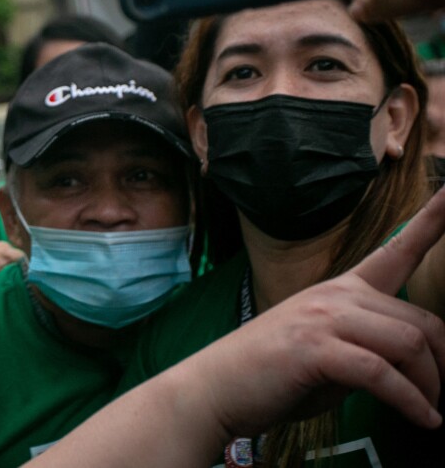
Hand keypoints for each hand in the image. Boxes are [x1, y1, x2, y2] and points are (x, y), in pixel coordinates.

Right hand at [27, 190, 444, 467]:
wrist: (215, 387)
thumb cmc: (269, 373)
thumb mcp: (324, 351)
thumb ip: (364, 347)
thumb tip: (407, 369)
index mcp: (339, 290)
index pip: (395, 250)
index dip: (434, 220)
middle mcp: (335, 295)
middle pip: (421, 322)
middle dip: (442, 366)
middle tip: (440, 395)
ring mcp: (323, 318)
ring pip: (408, 344)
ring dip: (430, 386)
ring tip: (430, 411)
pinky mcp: (316, 348)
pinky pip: (382, 374)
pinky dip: (411, 401)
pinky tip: (421, 418)